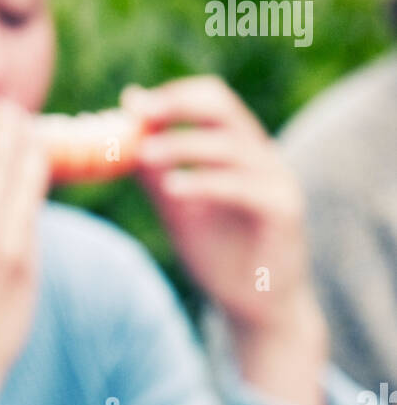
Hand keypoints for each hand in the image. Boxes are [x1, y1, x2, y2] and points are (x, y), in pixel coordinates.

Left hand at [122, 76, 328, 404]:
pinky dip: (205, 184)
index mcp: (240, 148)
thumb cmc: (220, 257)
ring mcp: (276, 180)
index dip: (171, 96)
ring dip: (182, 146)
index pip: (210, 101)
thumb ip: (155, 174)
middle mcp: (262, 155)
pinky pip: (242, 188)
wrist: (256, 308)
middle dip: (176, 105)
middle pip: (222, 107)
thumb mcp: (179, 210)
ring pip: (229, 146)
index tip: (130, 103)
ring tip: (143, 155)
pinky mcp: (284, 210)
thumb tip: (121, 137)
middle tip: (136, 114)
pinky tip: (173, 189)